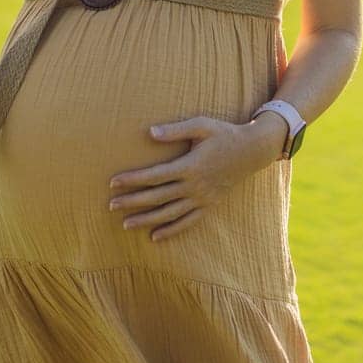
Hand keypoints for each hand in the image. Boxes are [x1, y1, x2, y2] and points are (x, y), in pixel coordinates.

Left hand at [107, 116, 282, 242]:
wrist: (252, 151)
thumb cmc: (224, 134)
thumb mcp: (201, 125)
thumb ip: (175, 130)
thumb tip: (149, 132)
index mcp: (189, 166)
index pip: (154, 175)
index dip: (133, 180)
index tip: (113, 183)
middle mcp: (194, 186)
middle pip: (157, 197)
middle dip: (132, 202)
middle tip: (110, 206)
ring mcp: (202, 199)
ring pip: (169, 214)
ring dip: (146, 220)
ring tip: (125, 225)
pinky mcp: (209, 205)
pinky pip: (188, 222)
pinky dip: (171, 230)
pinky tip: (155, 236)